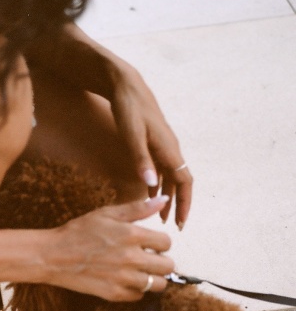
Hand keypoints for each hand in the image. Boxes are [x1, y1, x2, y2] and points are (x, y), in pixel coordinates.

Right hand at [48, 195, 174, 300]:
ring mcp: (123, 278)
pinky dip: (136, 289)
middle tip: (149, 259)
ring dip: (152, 278)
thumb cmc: (78, 231)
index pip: (166, 243)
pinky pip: (139, 296)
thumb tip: (163, 200)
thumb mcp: (107, 213)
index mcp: (132, 235)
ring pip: (157, 285)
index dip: (160, 242)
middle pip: (167, 266)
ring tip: (140, 272)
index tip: (150, 244)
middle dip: (161, 261)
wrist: (53, 255)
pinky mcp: (114, 294)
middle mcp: (131, 258)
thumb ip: (138, 208)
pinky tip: (125, 280)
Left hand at [109, 64, 192, 229]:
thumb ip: (140, 159)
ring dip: (168, 196)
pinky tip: (150, 191)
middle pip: (181, 182)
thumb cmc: (128, 109)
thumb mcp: (131, 135)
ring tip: (161, 215)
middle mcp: (171, 148)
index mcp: (169, 149)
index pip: (184, 182)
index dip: (184, 203)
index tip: (180, 223)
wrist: (126, 85)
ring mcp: (164, 145)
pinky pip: (163, 168)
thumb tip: (151, 185)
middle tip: (173, 225)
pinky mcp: (155, 142)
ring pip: (172, 176)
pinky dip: (159, 183)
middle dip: (179, 204)